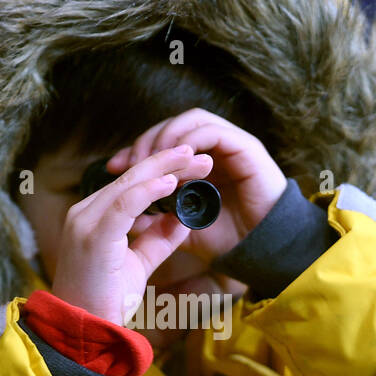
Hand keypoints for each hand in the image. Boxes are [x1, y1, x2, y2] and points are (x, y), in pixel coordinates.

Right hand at [51, 145, 213, 324]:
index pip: (130, 184)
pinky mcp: (93, 235)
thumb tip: (184, 217)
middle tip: (200, 153)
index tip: (191, 165)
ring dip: (164, 169)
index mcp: (93, 216)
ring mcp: (85, 222)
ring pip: (129, 184)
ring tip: (193, 159)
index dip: (161, 171)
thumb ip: (157, 238)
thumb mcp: (138, 263)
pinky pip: (124, 204)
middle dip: (168, 163)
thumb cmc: (105, 301)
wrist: (84, 332)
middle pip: (131, 177)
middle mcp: (85, 213)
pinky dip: (149, 191)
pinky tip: (171, 182)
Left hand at [106, 108, 287, 262]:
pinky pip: (213, 131)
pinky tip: (173, 160)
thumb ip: (155, 217)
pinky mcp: (247, 148)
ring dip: (166, 136)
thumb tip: (124, 211)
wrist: (262, 254)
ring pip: (192, 121)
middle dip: (147, 139)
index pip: (164, 140)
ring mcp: (233, 145)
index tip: (113, 167)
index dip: (137, 149)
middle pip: (175, 125)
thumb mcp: (181, 227)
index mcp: (202, 162)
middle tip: (128, 162)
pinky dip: (190, 140)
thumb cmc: (227, 241)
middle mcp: (217, 148)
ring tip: (148, 160)